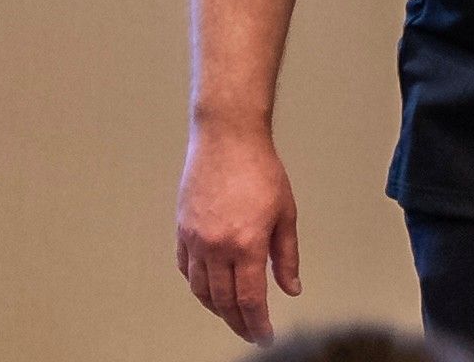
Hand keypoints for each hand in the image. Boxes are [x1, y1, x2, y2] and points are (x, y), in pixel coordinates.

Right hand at [176, 128, 300, 344]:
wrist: (227, 138)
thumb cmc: (260, 169)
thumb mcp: (285, 211)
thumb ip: (287, 255)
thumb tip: (291, 287)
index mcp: (246, 244)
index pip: (250, 300)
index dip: (258, 324)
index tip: (265, 335)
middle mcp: (216, 248)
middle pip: (224, 301)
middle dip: (239, 322)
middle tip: (251, 331)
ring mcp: (195, 241)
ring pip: (201, 291)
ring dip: (217, 308)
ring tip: (233, 313)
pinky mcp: (182, 231)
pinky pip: (186, 270)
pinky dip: (198, 285)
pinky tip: (210, 287)